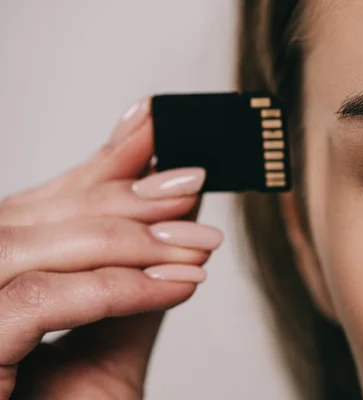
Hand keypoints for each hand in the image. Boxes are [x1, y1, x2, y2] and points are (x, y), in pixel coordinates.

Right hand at [0, 99, 221, 398]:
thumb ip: (129, 284)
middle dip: (126, 193)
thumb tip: (177, 223)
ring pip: (46, 248)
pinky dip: (119, 287)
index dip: (101, 163)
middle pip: (44, 216)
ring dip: (135, 240)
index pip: (46, 204)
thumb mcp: (99, 346)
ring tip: (201, 246)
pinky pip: (46, 299)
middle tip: (192, 179)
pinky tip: (179, 286)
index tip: (152, 128)